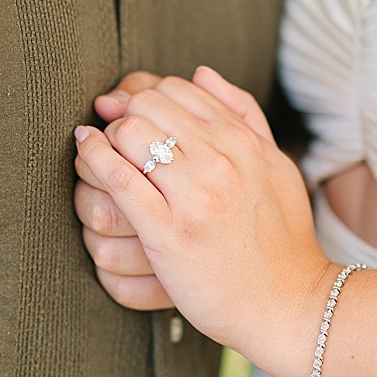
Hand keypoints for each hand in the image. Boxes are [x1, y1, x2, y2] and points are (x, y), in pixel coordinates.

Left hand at [72, 67, 333, 371]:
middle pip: (148, 107)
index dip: (147, 95)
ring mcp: (195, 198)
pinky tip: (85, 150)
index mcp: (245, 143)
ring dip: (107, 135)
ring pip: (130, 134)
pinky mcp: (168, 234)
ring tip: (100, 146)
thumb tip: (201, 72)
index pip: (178, 90)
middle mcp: (222, 162)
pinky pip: (118, 178)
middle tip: (113, 130)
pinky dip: (93, 155)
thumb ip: (242, 114)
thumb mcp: (276, 165)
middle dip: (124, 113)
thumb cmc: (282, 239)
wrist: (292, 304)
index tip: (134, 111)